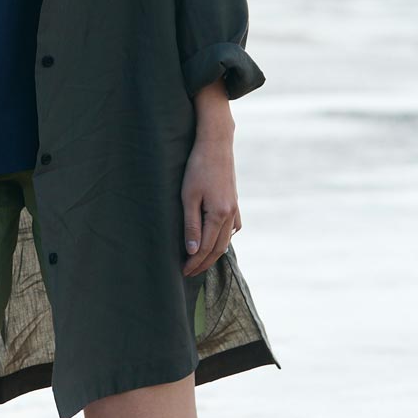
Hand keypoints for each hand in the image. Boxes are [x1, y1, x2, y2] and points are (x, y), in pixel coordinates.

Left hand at [179, 96, 240, 278]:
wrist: (216, 143)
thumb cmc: (197, 167)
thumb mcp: (188, 196)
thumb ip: (191, 225)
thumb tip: (191, 251)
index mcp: (218, 215)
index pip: (205, 248)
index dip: (193, 262)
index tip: (182, 272)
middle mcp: (230, 215)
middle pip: (218, 249)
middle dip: (203, 263)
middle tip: (189, 273)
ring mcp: (235, 208)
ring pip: (226, 240)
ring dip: (214, 254)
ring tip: (200, 262)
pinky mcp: (235, 202)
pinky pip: (233, 228)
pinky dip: (224, 239)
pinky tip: (217, 240)